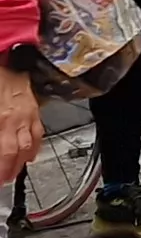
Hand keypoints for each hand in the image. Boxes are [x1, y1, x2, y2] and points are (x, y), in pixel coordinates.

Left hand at [0, 69, 35, 183]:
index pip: (4, 152)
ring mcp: (28, 114)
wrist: (9, 57)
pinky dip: (36, 146)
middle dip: (10, 169)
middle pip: (17, 151)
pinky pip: (39, 131)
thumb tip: (0, 145)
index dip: (1, 168)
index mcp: (3, 120)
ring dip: (22, 161)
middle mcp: (17, 119)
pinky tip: (31, 153)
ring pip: (30, 144)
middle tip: (4, 180)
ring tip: (15, 171)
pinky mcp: (34, 108)